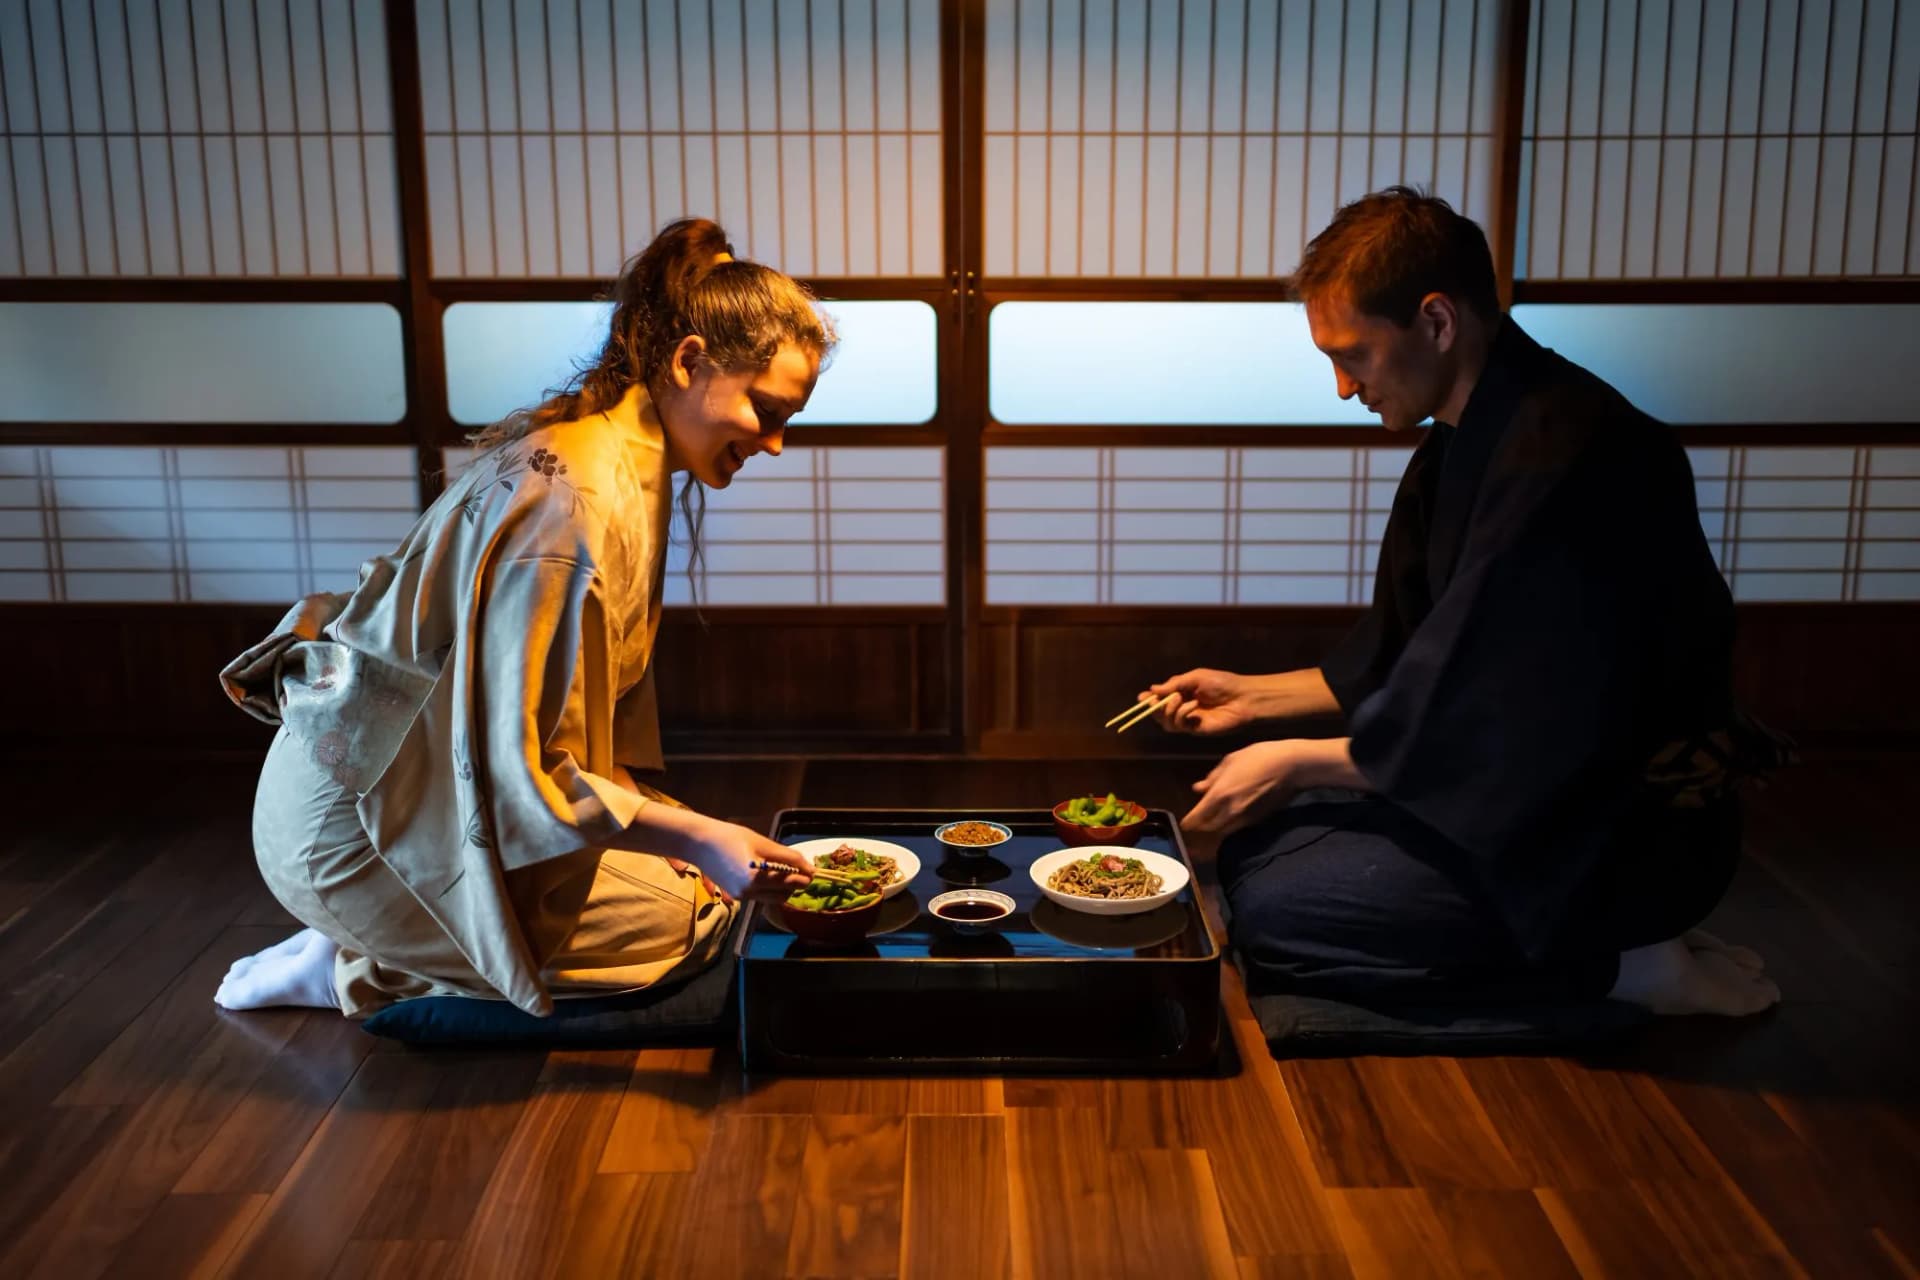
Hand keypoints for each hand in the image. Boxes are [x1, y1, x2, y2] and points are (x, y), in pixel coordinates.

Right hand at [681, 816, 814, 899]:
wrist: (698, 843)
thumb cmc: (730, 837)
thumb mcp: (762, 843)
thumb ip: (788, 857)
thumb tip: (809, 867)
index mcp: (756, 878)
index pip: (790, 882)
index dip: (805, 876)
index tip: (813, 870)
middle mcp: (748, 893)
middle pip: (784, 894)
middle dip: (794, 883)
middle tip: (799, 867)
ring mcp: (741, 897)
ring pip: (774, 898)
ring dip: (783, 887)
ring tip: (782, 868)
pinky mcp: (736, 897)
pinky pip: (761, 896)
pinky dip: (770, 888)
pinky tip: (767, 872)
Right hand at [1139, 668, 1256, 735]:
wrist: (1242, 698)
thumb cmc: (1223, 683)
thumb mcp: (1196, 677)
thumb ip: (1175, 684)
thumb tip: (1153, 689)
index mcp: (1182, 693)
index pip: (1161, 699)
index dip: (1149, 700)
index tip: (1141, 697)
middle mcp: (1183, 708)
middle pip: (1159, 714)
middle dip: (1155, 707)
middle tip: (1156, 701)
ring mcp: (1189, 720)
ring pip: (1166, 723)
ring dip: (1168, 710)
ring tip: (1180, 699)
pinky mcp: (1196, 730)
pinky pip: (1180, 726)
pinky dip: (1182, 715)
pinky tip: (1193, 707)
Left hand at [1182, 740, 1302, 835]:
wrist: (1290, 766)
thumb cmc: (1258, 757)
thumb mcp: (1230, 761)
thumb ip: (1212, 778)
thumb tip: (1198, 788)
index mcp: (1220, 794)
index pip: (1197, 817)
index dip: (1189, 822)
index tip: (1184, 824)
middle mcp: (1231, 810)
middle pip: (1209, 827)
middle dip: (1202, 825)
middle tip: (1199, 818)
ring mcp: (1246, 817)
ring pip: (1224, 829)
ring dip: (1217, 825)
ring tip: (1215, 815)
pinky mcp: (1259, 819)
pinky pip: (1238, 826)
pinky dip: (1231, 823)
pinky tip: (1233, 811)